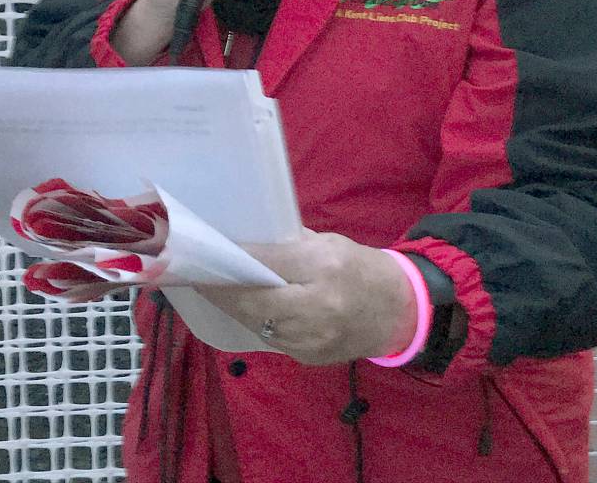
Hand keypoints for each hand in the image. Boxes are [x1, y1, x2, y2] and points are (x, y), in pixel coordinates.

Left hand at [196, 231, 417, 364]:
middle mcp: (318, 307)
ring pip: (256, 322)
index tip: (207, 249)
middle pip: (254, 299)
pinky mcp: (307, 358)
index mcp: (325, 267)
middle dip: (221, 287)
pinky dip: (250, 319)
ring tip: (209, 286)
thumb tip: (243, 238)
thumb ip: (289, 244)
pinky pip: (268, 337)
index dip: (233, 258)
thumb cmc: (362, 268)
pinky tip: (237, 306)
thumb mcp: (329, 243)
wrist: (399, 312)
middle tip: (197, 271)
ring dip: (230, 305)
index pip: (267, 262)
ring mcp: (312, 339)